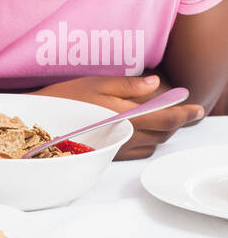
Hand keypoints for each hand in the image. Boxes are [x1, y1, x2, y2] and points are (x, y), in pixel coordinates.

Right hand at [37, 74, 204, 159]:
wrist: (39, 123)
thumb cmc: (65, 99)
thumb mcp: (96, 83)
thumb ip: (128, 85)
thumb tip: (155, 83)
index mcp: (125, 118)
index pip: (167, 118)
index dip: (185, 113)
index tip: (197, 108)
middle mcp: (126, 137)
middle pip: (164, 133)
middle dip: (177, 121)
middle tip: (183, 107)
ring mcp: (118, 148)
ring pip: (154, 143)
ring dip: (163, 131)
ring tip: (163, 115)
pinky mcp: (111, 154)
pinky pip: (140, 151)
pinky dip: (149, 140)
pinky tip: (142, 128)